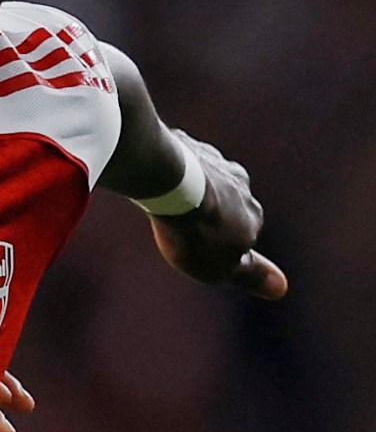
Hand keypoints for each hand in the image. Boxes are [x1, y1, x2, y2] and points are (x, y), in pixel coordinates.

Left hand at [149, 133, 288, 299]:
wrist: (168, 183)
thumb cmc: (195, 230)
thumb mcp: (223, 267)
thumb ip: (251, 275)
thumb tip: (281, 288)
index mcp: (253, 213)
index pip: (243, 232)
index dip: (220, 243)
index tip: (199, 247)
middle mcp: (240, 183)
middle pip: (224, 201)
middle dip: (206, 212)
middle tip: (181, 223)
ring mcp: (213, 160)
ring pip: (203, 177)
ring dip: (188, 188)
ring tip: (164, 201)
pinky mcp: (185, 143)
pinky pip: (178, 159)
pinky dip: (168, 169)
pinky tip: (150, 178)